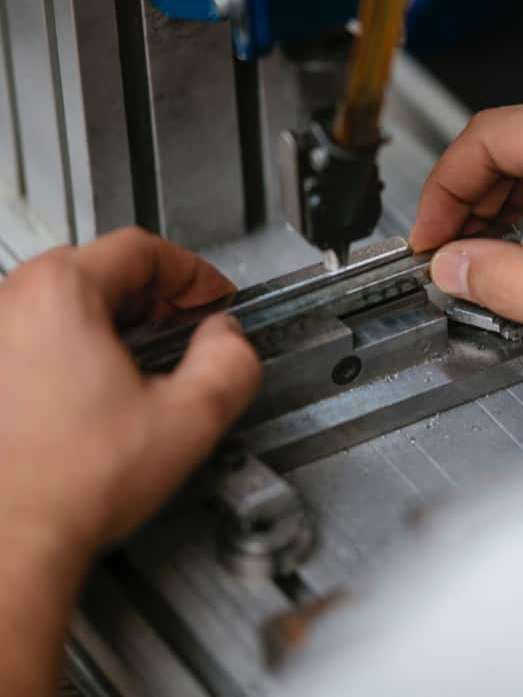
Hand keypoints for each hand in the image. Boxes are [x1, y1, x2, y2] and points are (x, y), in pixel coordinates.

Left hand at [0, 228, 260, 695]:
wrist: (9, 541)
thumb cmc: (69, 485)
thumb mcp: (191, 418)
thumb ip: (231, 362)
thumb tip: (230, 340)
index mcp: (58, 295)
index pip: (140, 250)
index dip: (192, 273)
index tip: (211, 299)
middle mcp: (8, 305)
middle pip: (97, 267)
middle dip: (152, 295)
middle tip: (185, 327)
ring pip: (62, 301)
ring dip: (111, 321)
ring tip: (144, 363)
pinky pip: (33, 334)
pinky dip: (72, 346)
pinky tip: (97, 390)